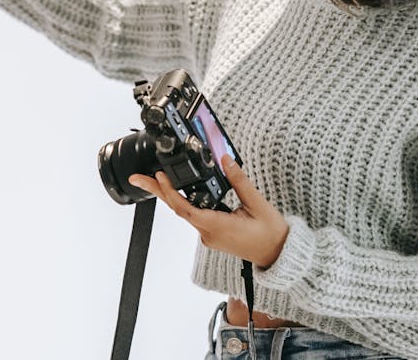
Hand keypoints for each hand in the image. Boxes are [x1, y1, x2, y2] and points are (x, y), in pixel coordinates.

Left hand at [129, 156, 288, 267]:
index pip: (185, 209)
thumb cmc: (271, 234)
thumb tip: (225, 160)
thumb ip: (239, 181)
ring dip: (171, 194)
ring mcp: (209, 235)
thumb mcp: (257, 204)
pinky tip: (182, 189)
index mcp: (217, 226)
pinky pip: (195, 215)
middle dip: (158, 191)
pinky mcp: (213, 233)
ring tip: (158, 177)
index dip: (169, 192)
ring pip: (185, 211)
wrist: (279, 255)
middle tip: (138, 177)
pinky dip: (186, 200)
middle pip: (178, 208)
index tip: (159, 176)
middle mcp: (208, 233)